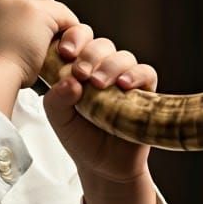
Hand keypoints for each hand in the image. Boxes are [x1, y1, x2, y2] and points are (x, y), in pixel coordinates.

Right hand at [0, 0, 83, 88]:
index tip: (36, 38)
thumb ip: (6, 28)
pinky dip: (69, 35)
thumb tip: (29, 28)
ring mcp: (21, 0)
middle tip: (48, 44)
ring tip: (54, 50)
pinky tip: (62, 52)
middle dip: (48, 19)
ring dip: (58, 27)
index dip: (35, 18)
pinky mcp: (38, 11)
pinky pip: (67, 17)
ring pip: (55, 7)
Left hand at [41, 29, 157, 182]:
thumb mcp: (59, 118)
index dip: (73, 38)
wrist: (102, 165)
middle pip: (101, 45)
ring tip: (99, 83)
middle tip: (80, 73)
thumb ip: (56, 99)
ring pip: (123, 56)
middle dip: (90, 54)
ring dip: (110, 65)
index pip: (78, 39)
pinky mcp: (145, 92)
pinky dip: (135, 75)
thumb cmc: (79, 136)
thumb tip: (70, 81)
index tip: (64, 52)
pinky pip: (146, 73)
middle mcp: (102, 69)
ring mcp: (124, 78)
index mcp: (79, 68)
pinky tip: (123, 85)